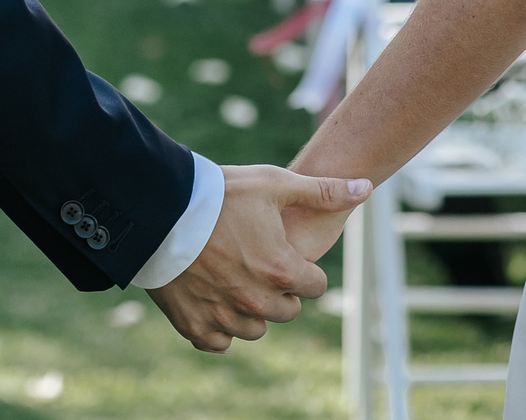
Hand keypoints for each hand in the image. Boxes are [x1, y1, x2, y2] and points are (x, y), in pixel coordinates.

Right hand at [148, 166, 367, 351]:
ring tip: (234, 278)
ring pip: (255, 329)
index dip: (303, 267)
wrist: (158, 209)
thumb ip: (322, 191)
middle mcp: (257, 301)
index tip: (283, 251)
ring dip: (252, 311)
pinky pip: (219, 343)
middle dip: (280, 290)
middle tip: (257, 262)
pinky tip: (213, 300)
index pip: (315, 286)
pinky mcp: (194, 325)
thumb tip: (367, 187)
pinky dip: (219, 328)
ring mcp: (224, 316)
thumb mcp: (273, 183)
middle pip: (287, 311)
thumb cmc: (219, 193)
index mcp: (282, 271)